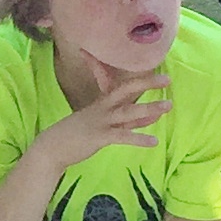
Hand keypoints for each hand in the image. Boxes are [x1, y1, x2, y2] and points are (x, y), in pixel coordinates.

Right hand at [40, 69, 169, 172]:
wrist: (52, 147)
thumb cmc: (77, 135)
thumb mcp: (104, 125)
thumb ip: (128, 122)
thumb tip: (152, 117)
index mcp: (102, 103)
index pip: (122, 86)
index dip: (139, 79)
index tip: (159, 74)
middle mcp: (103, 108)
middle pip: (126, 90)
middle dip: (146, 84)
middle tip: (167, 79)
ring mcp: (101, 121)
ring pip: (128, 112)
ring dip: (149, 108)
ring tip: (168, 106)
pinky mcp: (99, 137)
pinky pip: (122, 137)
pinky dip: (139, 139)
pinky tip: (153, 142)